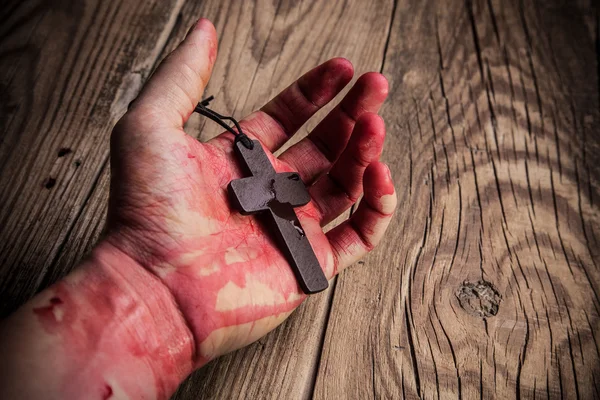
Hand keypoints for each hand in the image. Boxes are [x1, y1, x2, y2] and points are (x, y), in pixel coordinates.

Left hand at [106, 18, 395, 363]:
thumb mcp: (151, 126)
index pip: (288, 118)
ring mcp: (294, 226)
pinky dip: (378, 206)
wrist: (156, 287)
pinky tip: (380, 176)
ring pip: (347, 183)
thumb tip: (204, 28)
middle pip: (325, 146)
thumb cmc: (147, 212)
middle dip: (352, 114)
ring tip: (375, 125)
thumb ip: (182, 76)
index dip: (316, 92)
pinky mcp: (312, 263)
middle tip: (375, 85)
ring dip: (366, 151)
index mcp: (239, 161)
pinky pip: (360, 233)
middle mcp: (270, 192)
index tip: (342, 68)